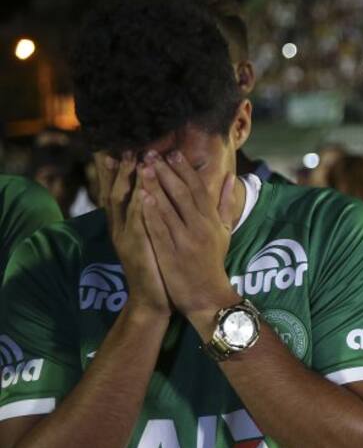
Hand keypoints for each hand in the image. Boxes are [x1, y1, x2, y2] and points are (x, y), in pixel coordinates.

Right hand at [96, 153, 169, 316]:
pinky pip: (137, 226)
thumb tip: (161, 194)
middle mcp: (122, 228)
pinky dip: (139, 209)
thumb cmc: (158, 266)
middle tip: (126, 148)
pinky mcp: (137, 250)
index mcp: (128, 223)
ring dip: (130, 183)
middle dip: (122, 170)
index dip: (121, 170)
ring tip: (135, 161)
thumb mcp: (156, 237)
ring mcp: (126, 238)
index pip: (121, 190)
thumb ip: (157, 215)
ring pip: (125, 206)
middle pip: (116, 192)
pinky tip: (143, 194)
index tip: (124, 148)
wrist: (153, 299)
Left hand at [138, 151, 241, 323]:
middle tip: (151, 154)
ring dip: (155, 186)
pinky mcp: (171, 253)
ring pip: (168, 208)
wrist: (207, 296)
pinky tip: (141, 197)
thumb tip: (231, 179)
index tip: (172, 153)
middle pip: (182, 193)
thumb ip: (225, 204)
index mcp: (212, 221)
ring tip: (142, 168)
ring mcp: (186, 240)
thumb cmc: (214, 263)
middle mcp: (201, 227)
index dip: (184, 170)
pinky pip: (160, 229)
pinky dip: (151, 212)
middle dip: (166, 172)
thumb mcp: (224, 232)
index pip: (199, 189)